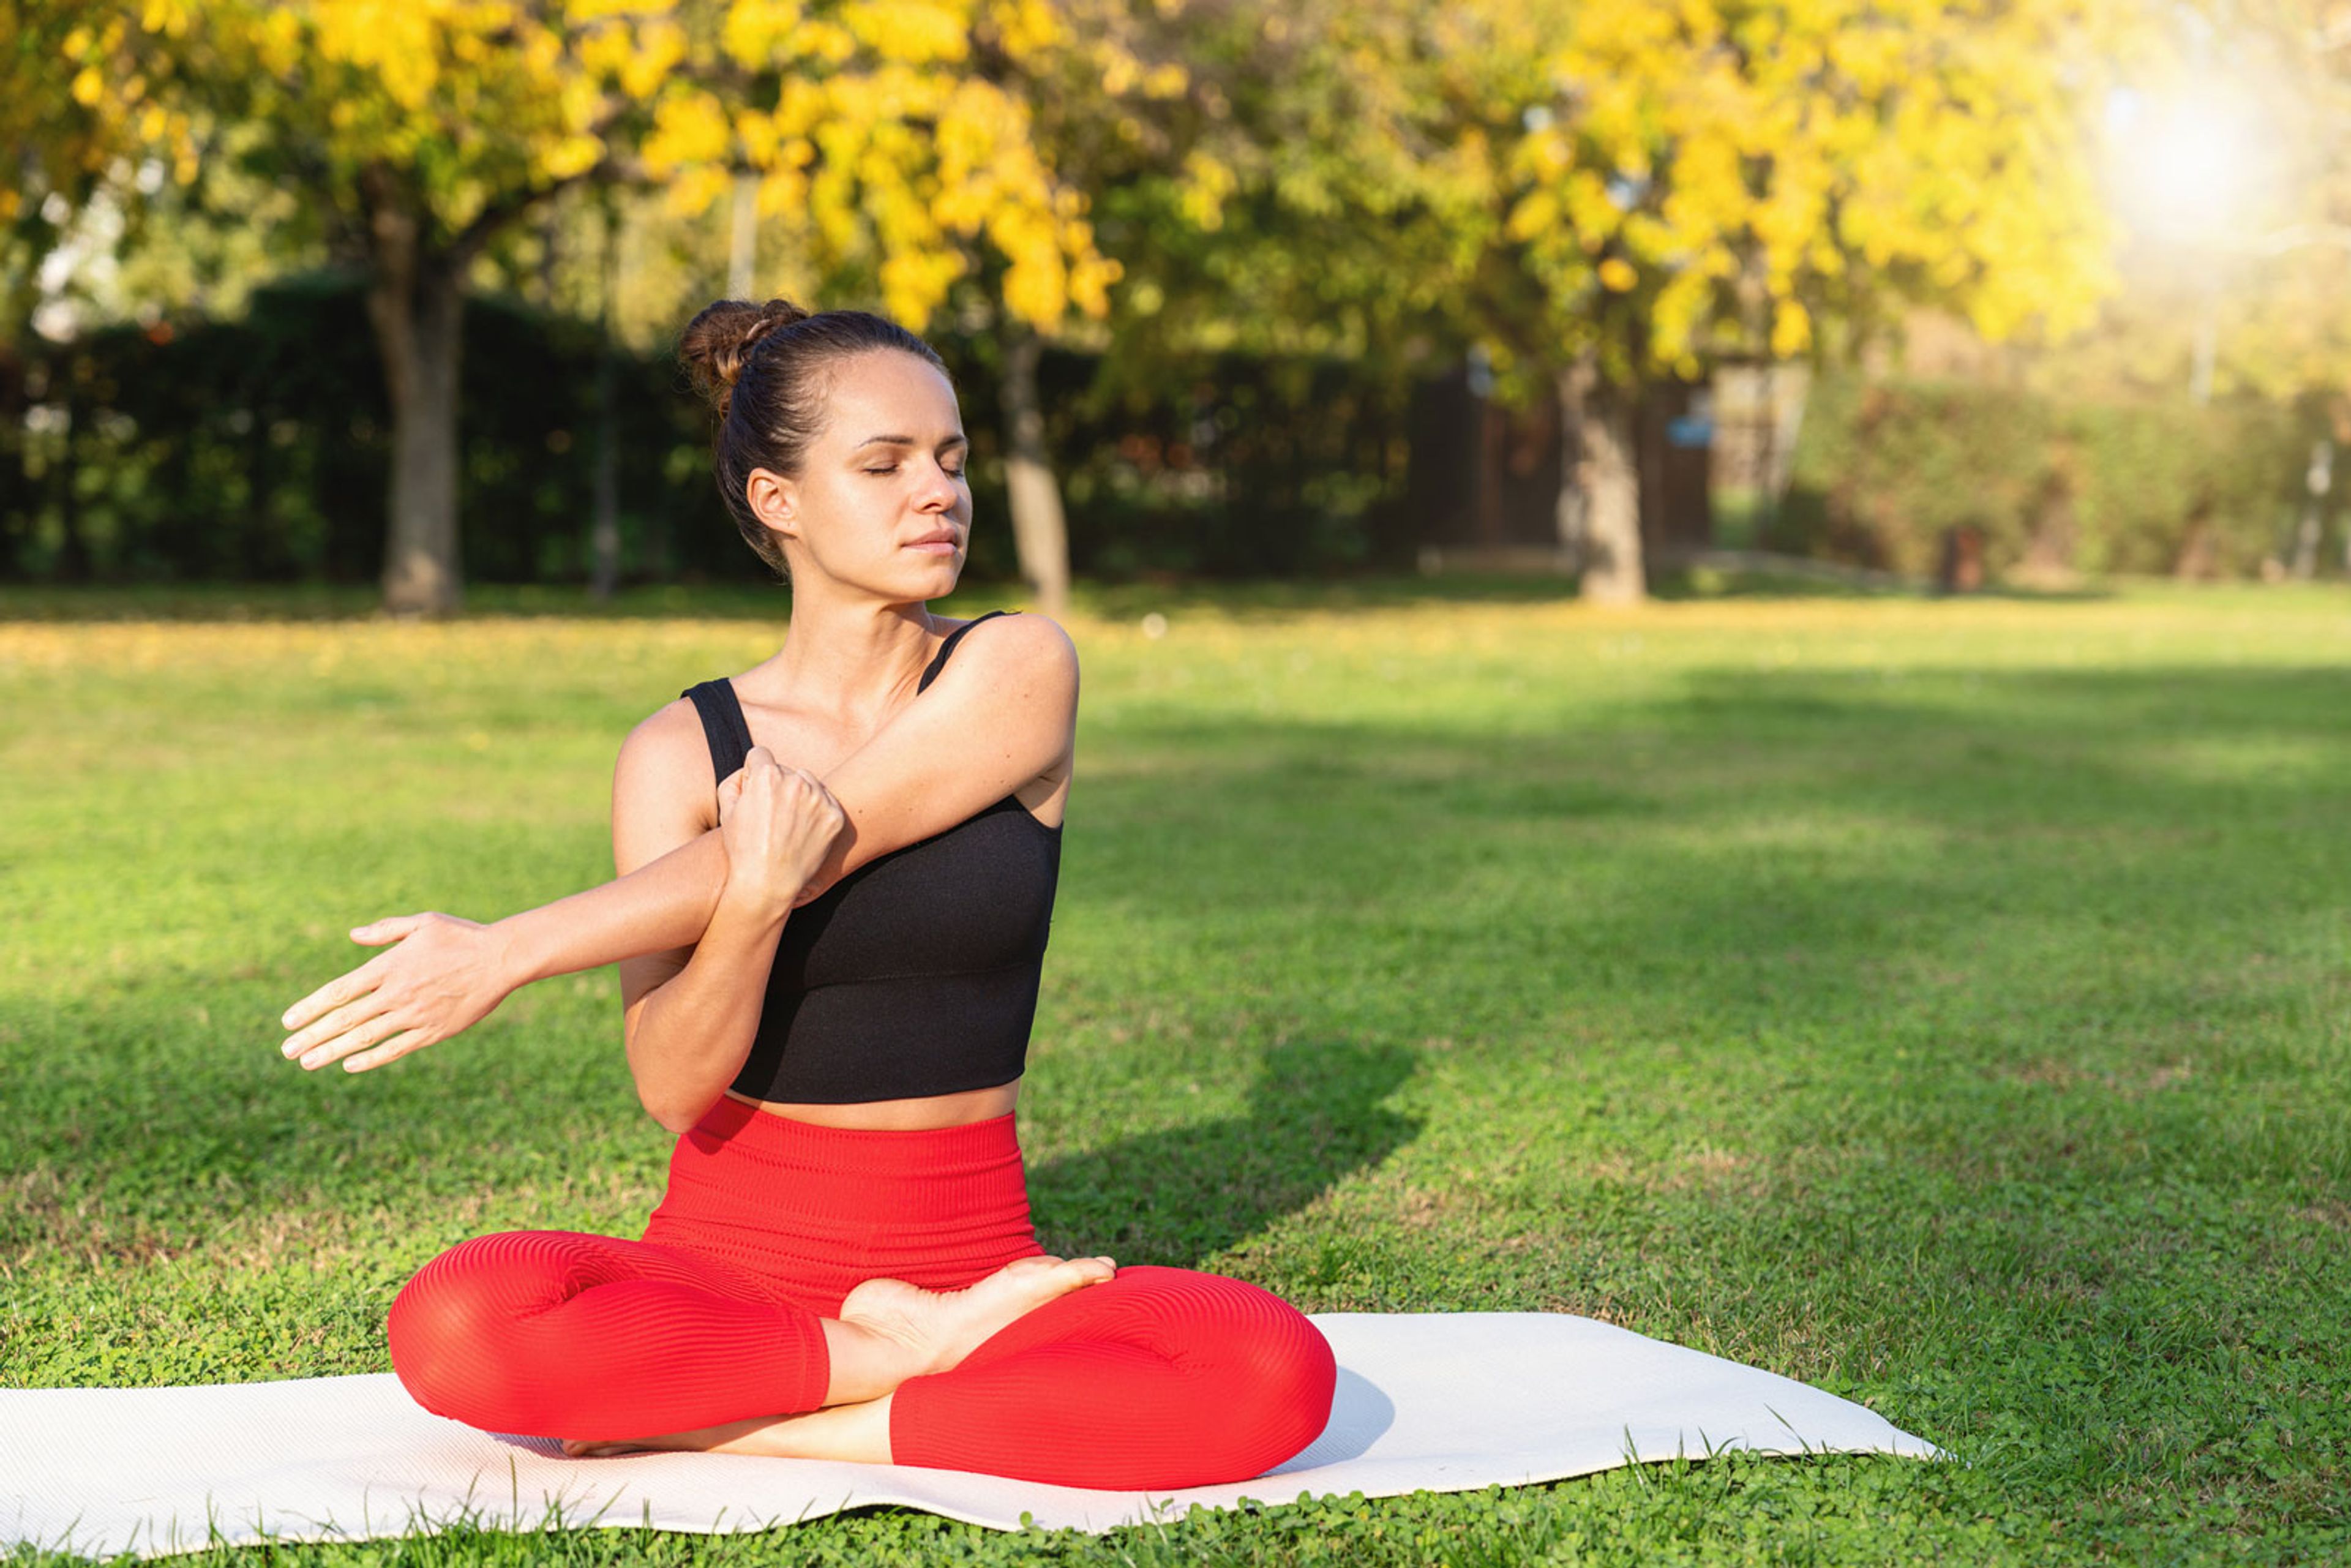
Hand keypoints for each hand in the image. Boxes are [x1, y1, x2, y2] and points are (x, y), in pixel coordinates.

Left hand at [277, 912, 515, 1072]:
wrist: (502, 959)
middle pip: (345, 1018)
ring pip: (365, 1037)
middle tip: (286, 1051)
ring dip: (332, 1051)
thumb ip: (386, 930)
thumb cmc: (462, 936)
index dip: (311, 1007)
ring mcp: (415, 1014)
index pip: (340, 991)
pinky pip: (396, 1048)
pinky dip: (371, 1059)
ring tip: (307, 1063)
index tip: (287, 1022)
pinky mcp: (434, 1031)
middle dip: (313, 1036)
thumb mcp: (424, 922)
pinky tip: (349, 1065)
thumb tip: (353, 935)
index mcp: (390, 966)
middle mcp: (397, 993)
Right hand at [717, 744, 845, 922]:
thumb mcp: (726, 810)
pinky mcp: (835, 816)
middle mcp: (795, 781)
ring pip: (808, 782)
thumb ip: (736, 779)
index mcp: (767, 775)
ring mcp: (818, 798)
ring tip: (787, 824)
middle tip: (771, 815)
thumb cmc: (743, 848)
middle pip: (785, 770)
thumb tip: (751, 769)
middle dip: (777, 786)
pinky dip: (816, 811)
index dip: (753, 774)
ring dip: (799, 795)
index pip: (760, 755)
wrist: (768, 883)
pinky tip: (803, 830)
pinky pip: (826, 801)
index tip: (754, 792)